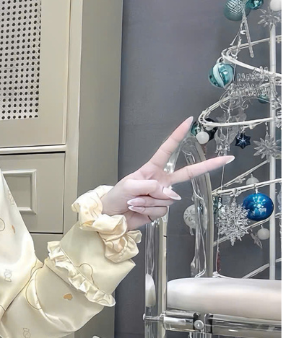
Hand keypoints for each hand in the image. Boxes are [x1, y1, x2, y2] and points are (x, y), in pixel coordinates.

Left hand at [99, 116, 233, 230]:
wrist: (109, 217)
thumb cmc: (116, 197)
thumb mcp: (129, 185)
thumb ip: (150, 186)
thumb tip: (171, 195)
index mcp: (152, 169)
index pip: (167, 150)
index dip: (177, 136)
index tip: (189, 121)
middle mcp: (161, 181)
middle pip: (188, 173)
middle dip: (208, 166)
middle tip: (227, 159)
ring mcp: (162, 196)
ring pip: (166, 198)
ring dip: (148, 201)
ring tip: (134, 201)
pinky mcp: (159, 211)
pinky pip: (161, 210)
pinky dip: (148, 210)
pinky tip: (137, 209)